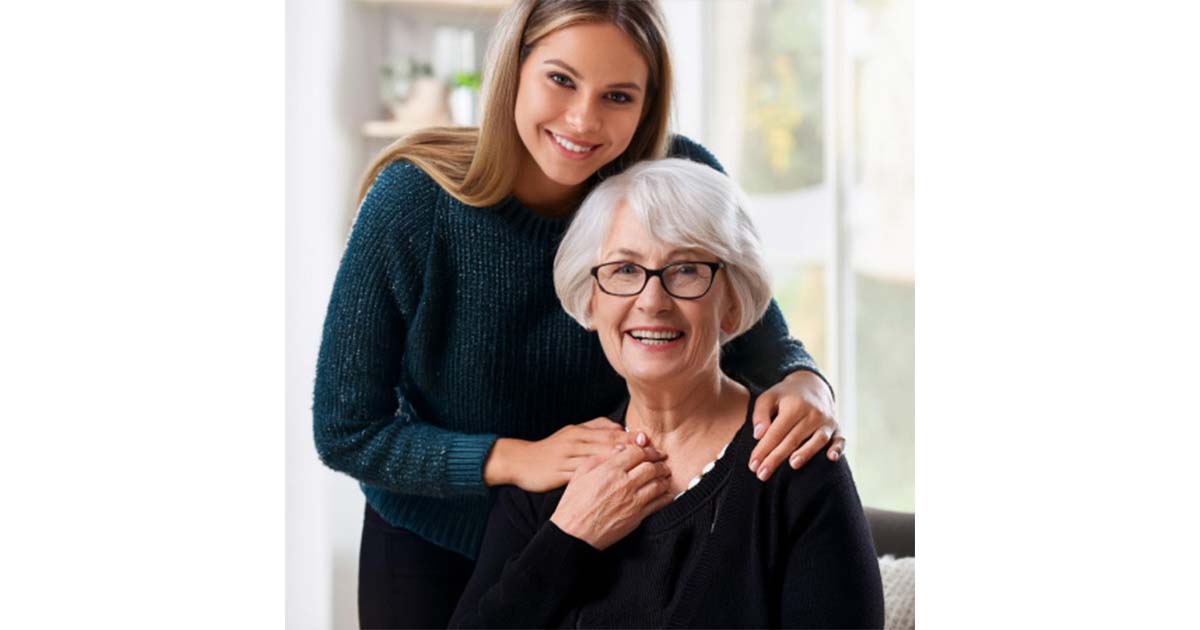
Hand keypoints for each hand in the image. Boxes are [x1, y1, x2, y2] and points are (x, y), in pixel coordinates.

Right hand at [484, 418, 645, 491]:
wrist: (522, 462)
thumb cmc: (551, 448)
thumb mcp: (572, 432)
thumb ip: (596, 427)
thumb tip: (619, 426)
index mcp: (580, 432)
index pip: (611, 433)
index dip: (632, 438)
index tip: (652, 443)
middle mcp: (576, 443)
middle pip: (610, 446)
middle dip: (635, 452)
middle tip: (657, 458)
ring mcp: (568, 460)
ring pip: (601, 462)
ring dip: (625, 468)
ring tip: (646, 474)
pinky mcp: (562, 476)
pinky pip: (589, 480)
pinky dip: (606, 484)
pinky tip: (621, 489)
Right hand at [550, 443, 672, 549]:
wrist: (574, 533)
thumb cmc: (573, 505)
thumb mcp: (579, 474)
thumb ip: (599, 459)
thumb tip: (616, 452)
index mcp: (609, 470)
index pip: (637, 453)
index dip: (647, 449)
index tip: (651, 451)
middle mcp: (624, 483)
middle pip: (651, 466)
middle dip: (659, 462)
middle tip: (662, 462)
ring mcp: (633, 501)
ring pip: (658, 484)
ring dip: (664, 478)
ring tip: (665, 476)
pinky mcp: (637, 517)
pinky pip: (659, 503)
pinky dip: (666, 496)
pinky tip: (666, 493)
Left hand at [748, 370, 845, 480]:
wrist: (812, 386)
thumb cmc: (785, 396)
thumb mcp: (768, 398)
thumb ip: (760, 414)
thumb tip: (758, 435)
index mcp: (794, 406)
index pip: (776, 432)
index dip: (763, 449)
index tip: (752, 465)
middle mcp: (813, 413)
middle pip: (793, 439)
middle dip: (776, 458)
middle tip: (762, 474)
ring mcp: (826, 421)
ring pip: (817, 440)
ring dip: (806, 453)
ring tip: (793, 465)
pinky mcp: (837, 428)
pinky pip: (840, 440)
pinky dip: (838, 449)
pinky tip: (831, 458)